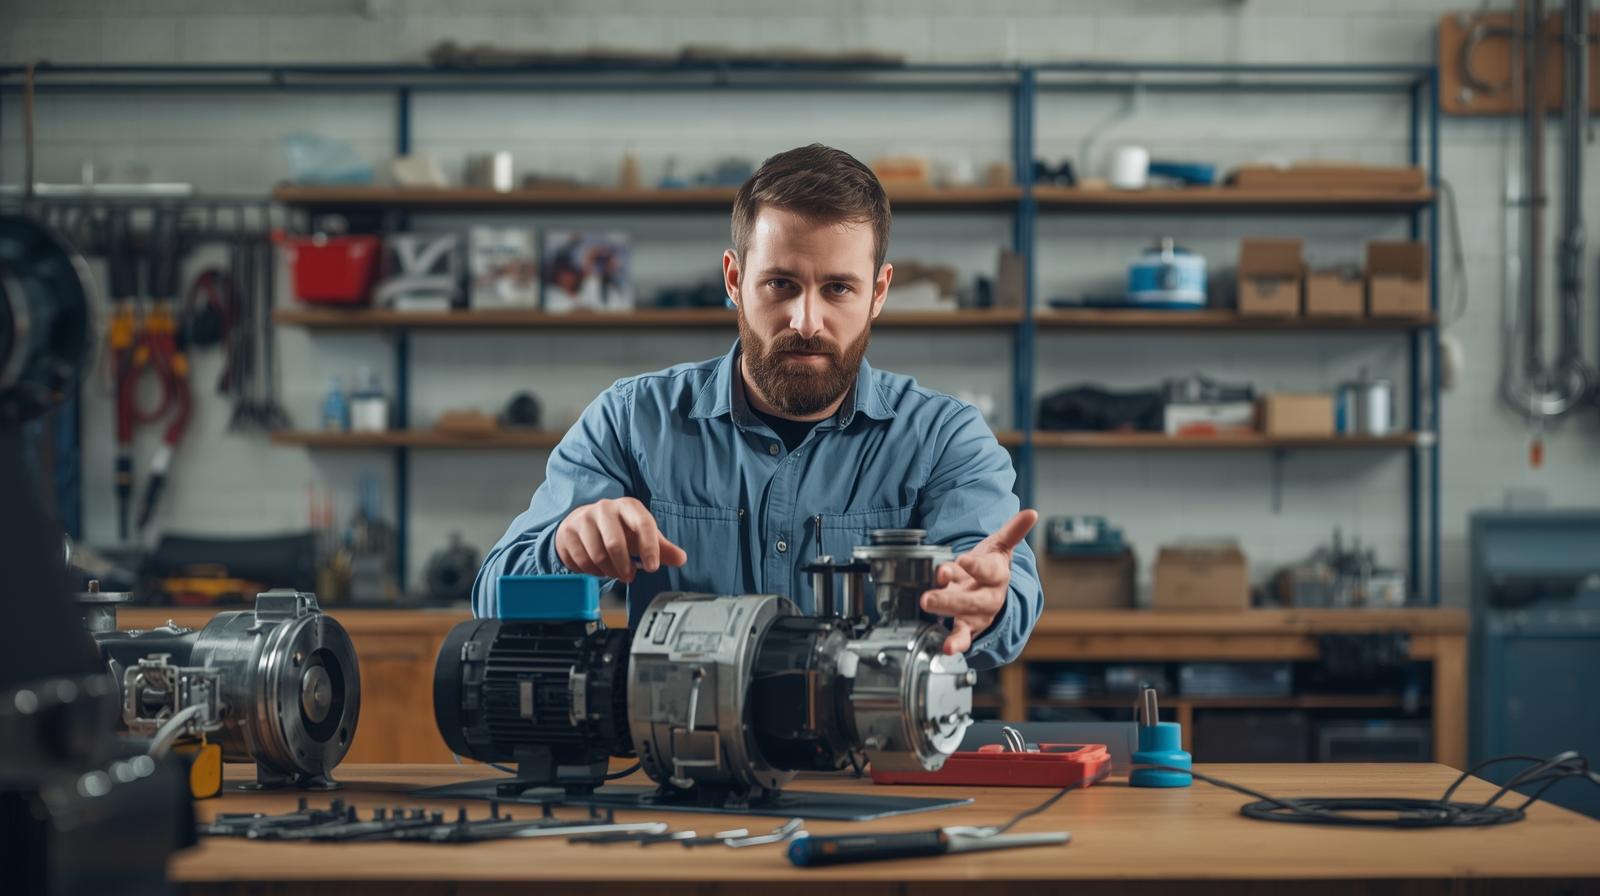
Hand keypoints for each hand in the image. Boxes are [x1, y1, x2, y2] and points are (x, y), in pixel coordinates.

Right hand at [555, 497, 687, 583]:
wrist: (583, 522)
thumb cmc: (619, 530)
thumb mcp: (642, 536)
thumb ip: (663, 548)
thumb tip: (681, 558)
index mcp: (628, 506)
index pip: (642, 523)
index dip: (649, 548)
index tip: (652, 567)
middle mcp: (604, 508)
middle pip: (614, 543)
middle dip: (624, 566)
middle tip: (629, 576)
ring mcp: (582, 519)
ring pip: (596, 555)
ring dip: (608, 571)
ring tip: (614, 571)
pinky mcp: (566, 533)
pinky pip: (580, 561)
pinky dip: (591, 572)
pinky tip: (597, 568)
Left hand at [919, 509, 1038, 655]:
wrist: (989, 590)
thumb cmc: (989, 567)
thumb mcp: (1000, 547)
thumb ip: (1013, 531)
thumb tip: (1032, 513)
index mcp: (997, 575)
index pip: (988, 571)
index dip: (976, 567)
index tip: (962, 562)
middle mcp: (988, 597)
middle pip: (972, 600)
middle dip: (950, 598)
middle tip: (929, 596)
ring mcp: (977, 614)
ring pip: (964, 617)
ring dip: (946, 615)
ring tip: (928, 610)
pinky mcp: (966, 626)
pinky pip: (963, 637)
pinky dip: (956, 644)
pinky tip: (947, 649)